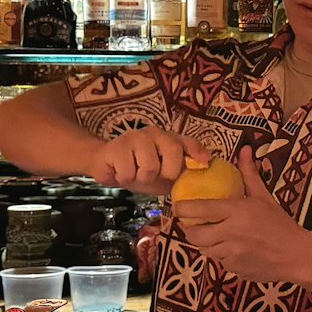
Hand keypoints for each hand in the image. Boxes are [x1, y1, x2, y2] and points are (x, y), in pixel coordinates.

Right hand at [88, 127, 210, 195]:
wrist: (106, 166)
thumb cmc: (138, 170)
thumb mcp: (163, 174)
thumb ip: (182, 171)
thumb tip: (204, 168)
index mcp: (168, 139)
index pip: (187, 142)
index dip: (197, 151)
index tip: (205, 162)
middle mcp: (154, 133)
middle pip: (173, 152)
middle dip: (166, 173)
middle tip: (153, 176)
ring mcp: (135, 137)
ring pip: (150, 166)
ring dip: (141, 178)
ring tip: (134, 173)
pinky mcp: (117, 146)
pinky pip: (129, 172)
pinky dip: (124, 178)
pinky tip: (120, 171)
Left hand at [174, 148, 311, 282]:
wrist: (296, 256)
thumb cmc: (280, 223)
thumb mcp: (264, 197)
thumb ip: (249, 175)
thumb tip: (245, 150)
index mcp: (237, 212)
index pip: (201, 209)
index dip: (183, 208)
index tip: (177, 206)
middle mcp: (231, 233)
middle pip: (194, 235)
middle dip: (189, 230)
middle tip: (191, 224)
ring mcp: (232, 254)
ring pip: (204, 250)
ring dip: (204, 243)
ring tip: (210, 236)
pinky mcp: (234, 269)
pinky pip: (218, 262)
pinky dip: (219, 255)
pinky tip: (229, 249)